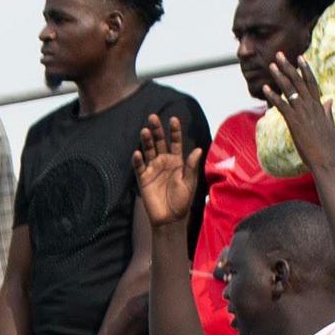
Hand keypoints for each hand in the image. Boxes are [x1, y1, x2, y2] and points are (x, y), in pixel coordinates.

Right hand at [131, 108, 197, 225]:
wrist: (170, 218)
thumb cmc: (182, 200)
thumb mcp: (190, 183)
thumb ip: (191, 166)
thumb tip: (198, 149)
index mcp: (177, 161)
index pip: (175, 142)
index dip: (174, 131)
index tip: (173, 119)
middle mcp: (164, 162)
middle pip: (159, 142)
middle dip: (156, 130)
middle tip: (152, 117)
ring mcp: (152, 169)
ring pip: (148, 151)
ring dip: (146, 141)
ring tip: (144, 130)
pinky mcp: (143, 178)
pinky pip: (139, 167)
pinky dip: (137, 160)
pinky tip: (137, 153)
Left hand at [253, 52, 334, 172]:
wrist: (325, 159)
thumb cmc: (327, 145)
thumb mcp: (330, 124)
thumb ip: (328, 111)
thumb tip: (329, 100)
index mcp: (319, 106)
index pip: (312, 82)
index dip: (305, 69)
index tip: (300, 57)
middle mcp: (311, 106)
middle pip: (299, 82)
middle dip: (289, 67)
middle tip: (280, 55)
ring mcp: (303, 113)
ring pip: (290, 90)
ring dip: (279, 77)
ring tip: (271, 65)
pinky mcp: (294, 121)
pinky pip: (282, 106)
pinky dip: (273, 96)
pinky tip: (265, 89)